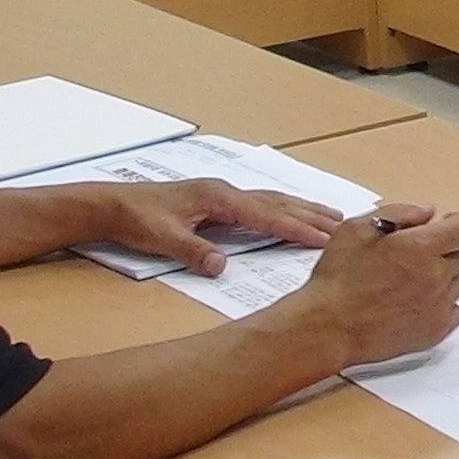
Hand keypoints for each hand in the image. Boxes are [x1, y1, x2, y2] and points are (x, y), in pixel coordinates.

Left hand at [78, 176, 339, 277]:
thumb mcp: (163, 239)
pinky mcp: (217, 200)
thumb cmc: (137, 220)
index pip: (267, 215)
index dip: (297, 228)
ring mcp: (222, 194)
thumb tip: (223, 266)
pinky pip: (261, 203)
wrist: (112, 205)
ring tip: (333, 216)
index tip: (325, 239)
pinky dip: (284, 208)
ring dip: (303, 208)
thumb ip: (194, 251)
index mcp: (219, 198)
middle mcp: (226, 192)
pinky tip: (291, 213)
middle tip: (346, 225)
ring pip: (273, 199)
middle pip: (279, 202)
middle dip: (312, 215)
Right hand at [288, 203, 458, 366]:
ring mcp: (438, 306)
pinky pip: (452, 311)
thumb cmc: (337, 280)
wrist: (328, 326)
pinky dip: (438, 306)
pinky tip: (412, 304)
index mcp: (420, 248)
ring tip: (406, 284)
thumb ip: (397, 213)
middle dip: (438, 252)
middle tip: (408, 260)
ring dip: (439, 279)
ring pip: (455, 283)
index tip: (442, 227)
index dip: (452, 224)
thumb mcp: (356, 229)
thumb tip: (426, 212)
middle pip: (457, 255)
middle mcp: (435, 276)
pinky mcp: (435, 331)